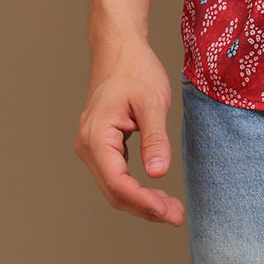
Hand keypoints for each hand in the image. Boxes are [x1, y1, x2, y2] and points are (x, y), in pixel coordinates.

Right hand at [74, 38, 184, 225]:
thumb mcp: (153, 100)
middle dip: (145, 207)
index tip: (167, 212)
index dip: (143, 202)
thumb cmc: (135, 68)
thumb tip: (159, 172)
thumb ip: (155, 137)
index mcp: (96, 136)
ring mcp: (91, 146)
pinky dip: (135, 187)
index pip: (117, 183)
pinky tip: (155, 192)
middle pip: (114, 191)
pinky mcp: (101, 144)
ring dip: (141, 200)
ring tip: (170, 208)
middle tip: (176, 216)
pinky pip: (116, 174)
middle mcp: (87, 145)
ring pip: (114, 186)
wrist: (119, 47)